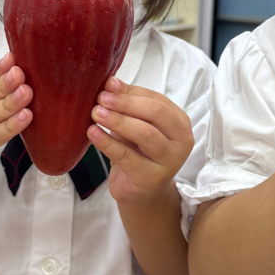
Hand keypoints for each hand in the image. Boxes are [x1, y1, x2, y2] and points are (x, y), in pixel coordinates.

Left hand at [87, 77, 192, 204]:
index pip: (157, 100)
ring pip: (145, 134)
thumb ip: (127, 103)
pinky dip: (108, 143)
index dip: (131, 92)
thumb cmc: (138, 152)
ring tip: (96, 113)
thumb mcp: (135, 125)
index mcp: (180, 123)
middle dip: (126, 103)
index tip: (107, 86)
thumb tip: (111, 82)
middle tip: (101, 99)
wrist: (141, 192)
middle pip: (155, 113)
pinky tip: (93, 133)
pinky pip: (127, 156)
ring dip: (118, 121)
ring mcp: (169, 161)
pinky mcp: (151, 178)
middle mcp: (181, 141)